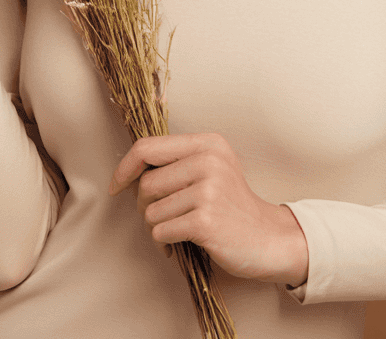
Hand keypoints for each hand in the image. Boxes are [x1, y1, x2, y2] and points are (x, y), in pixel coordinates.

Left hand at [109, 132, 308, 286]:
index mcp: (207, 143)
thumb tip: (127, 173)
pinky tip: (183, 242)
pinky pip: (161, 231)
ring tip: (179, 228)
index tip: (117, 185)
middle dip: (145, 206)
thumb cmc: (231, 206)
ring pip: (150, 211)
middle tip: (164, 216)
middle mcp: (209, 160)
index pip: (148, 146)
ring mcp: (209, 189)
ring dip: (157, 227)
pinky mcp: (205, 219)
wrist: (267, 237)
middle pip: (146, 183)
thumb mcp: (211, 169)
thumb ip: (176, 162)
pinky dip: (165, 242)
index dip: (125, 167)